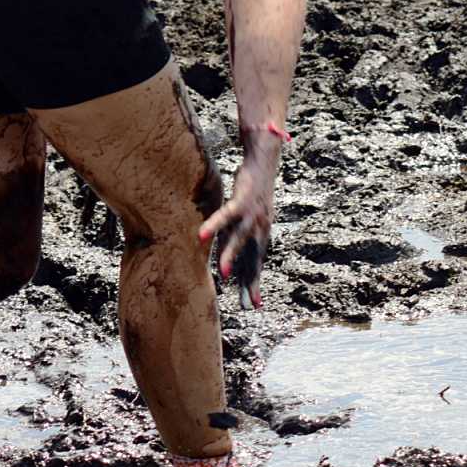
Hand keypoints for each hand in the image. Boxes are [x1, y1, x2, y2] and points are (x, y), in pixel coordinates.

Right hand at [197, 154, 276, 308]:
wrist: (265, 161)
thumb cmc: (254, 190)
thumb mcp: (250, 216)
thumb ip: (240, 234)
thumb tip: (227, 250)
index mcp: (262, 235)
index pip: (257, 265)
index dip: (255, 284)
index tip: (254, 304)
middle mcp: (260, 229)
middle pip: (253, 260)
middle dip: (249, 282)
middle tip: (247, 304)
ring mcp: (252, 215)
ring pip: (239, 240)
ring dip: (231, 258)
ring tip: (224, 276)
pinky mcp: (241, 200)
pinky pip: (224, 215)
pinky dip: (213, 226)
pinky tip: (201, 237)